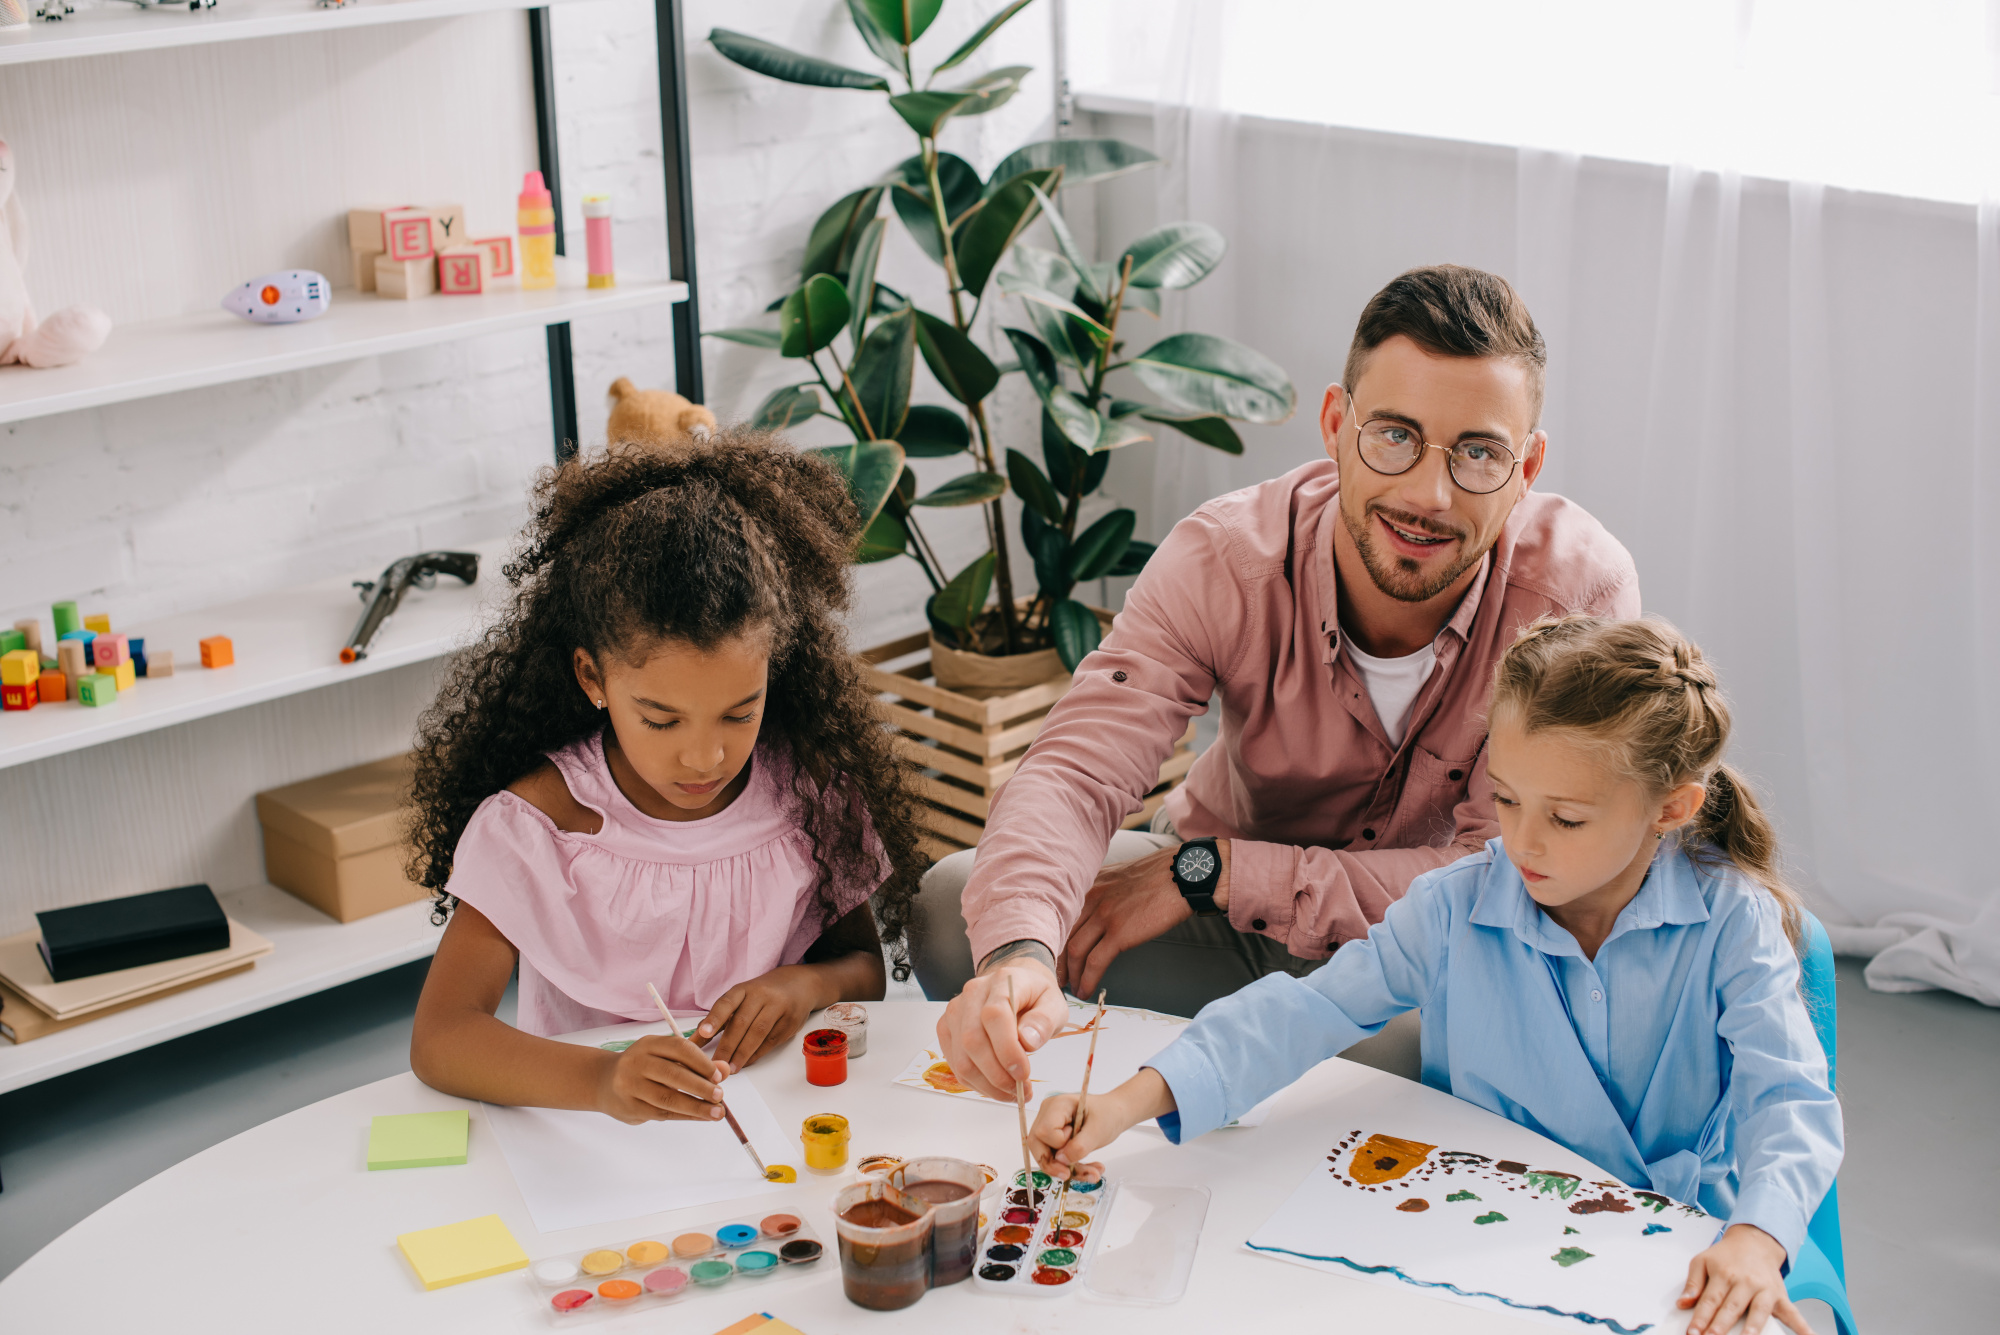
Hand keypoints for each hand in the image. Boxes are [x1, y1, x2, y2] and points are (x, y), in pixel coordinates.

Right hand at [596, 1033, 731, 1124]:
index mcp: (649, 1044)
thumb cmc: (644, 1068)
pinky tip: (700, 1116)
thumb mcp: (666, 1057)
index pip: (679, 1048)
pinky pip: (662, 1113)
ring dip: (696, 1107)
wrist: (604, 1082)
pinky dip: (685, 1116)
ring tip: (716, 1113)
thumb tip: (725, 1070)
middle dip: (701, 1087)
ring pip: (668, 1098)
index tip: (719, 1076)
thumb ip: (696, 1062)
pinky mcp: (629, 1107)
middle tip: (720, 1096)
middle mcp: (636, 1062)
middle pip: (674, 1075)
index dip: (702, 1062)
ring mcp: (630, 1086)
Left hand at [696, 964, 831, 1068]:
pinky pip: (770, 1041)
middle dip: (727, 1046)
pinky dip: (756, 1054)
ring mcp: (778, 1007)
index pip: (726, 1003)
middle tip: (715, 1064)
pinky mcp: (790, 1022)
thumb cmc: (762, 994)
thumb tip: (693, 1040)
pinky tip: (746, 1063)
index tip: (703, 1034)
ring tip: (730, 1069)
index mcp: (744, 989)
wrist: (799, 985)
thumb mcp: (741, 998)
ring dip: (742, 1054)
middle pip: (741, 1022)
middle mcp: (761, 995)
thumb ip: (719, 1017)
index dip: (714, 1019)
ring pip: (757, 1033)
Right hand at [937, 946, 1067, 1100]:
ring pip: (962, 1059)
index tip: (1023, 1073)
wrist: (1016, 987)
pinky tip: (997, 1086)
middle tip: (1022, 1090)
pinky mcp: (947, 1030)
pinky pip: (956, 1065)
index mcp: (1001, 982)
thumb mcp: (1054, 1005)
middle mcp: (972, 993)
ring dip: (987, 1085)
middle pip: (972, 1040)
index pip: (994, 1015)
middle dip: (997, 1075)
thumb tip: (1027, 1042)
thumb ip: (1044, 1021)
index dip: (1007, 1049)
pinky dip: (977, 1083)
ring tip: (1012, 1093)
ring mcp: (955, 1012)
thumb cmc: (1035, 998)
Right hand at [1029, 1070, 1173, 1176]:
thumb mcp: (1098, 1130)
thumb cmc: (1108, 1114)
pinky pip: (1055, 1158)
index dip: (1059, 1144)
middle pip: (1037, 1144)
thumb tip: (1061, 1160)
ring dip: (1069, 1169)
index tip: (1079, 1140)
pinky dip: (1072, 1168)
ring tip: (1094, 1173)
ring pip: (1046, 1155)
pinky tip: (1091, 1169)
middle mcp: (1047, 1114)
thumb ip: (1080, 1146)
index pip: (1044, 1131)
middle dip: (1054, 1165)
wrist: (1115, 1114)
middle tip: (1071, 1175)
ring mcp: (1049, 1126)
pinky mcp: (1054, 1139)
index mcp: (1057, 1105)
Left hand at [1062, 842, 1229, 997]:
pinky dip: (1087, 979)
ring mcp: (1104, 916)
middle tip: (1057, 979)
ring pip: (1075, 951)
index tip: (1054, 956)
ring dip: (1071, 974)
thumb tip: (1097, 914)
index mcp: (1090, 886)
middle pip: (1063, 935)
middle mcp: (1090, 899)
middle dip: (1057, 961)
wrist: (1180, 875)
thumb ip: (1103, 893)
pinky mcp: (1119, 932)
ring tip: (1071, 989)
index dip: (1055, 941)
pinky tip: (1086, 990)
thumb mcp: (1119, 877)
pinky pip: (1095, 962)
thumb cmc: (1158, 876)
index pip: (1062, 917)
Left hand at [1679, 1224, 1807, 1334]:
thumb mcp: (1703, 1261)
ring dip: (1752, 1329)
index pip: (1710, 1300)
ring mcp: (1765, 1290)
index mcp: (1723, 1273)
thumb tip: (1683, 1303)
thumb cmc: (1726, 1256)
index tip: (1692, 1333)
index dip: (1700, 1318)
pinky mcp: (1780, 1296)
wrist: (1754, 1242)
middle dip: (1720, 1327)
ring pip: (1758, 1312)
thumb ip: (1692, 1283)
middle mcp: (1745, 1282)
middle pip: (1731, 1308)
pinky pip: (1794, 1313)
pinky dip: (1802, 1328)